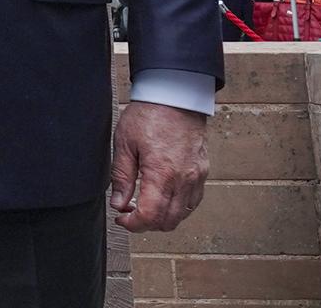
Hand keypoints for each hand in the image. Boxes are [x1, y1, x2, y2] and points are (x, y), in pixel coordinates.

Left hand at [109, 102, 208, 232]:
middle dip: (147, 224)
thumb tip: (119, 203)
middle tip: (130, 213)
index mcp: (162, 174)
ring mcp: (196, 178)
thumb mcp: (124, 142)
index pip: (150, 216)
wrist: (175, 96)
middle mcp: (183, 180)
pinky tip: (164, 197)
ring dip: (163, 218)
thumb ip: (121, 177)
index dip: (133, 224)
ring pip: (182, 215)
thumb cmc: (149, 114)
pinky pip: (193, 202)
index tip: (122, 219)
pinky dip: (178, 208)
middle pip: (168, 222)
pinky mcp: (202, 173)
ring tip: (145, 205)